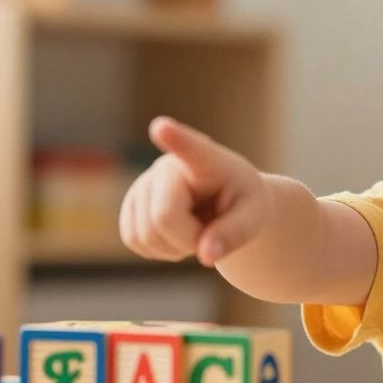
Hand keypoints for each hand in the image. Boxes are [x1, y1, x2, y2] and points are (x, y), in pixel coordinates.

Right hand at [120, 116, 270, 266]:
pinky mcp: (129, 205)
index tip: (161, 127)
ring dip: (174, 247)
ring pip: (145, 235)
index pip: (189, 147)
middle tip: (210, 230)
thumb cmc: (242, 202)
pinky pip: (134, 241)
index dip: (174, 138)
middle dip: (188, 239)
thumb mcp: (254, 217)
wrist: (223, 203)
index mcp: (206, 160)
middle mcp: (167, 166)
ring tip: (194, 228)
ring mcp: (142, 183)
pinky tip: (176, 234)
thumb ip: (235, 234)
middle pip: (164, 217)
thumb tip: (206, 255)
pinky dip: (159, 250)